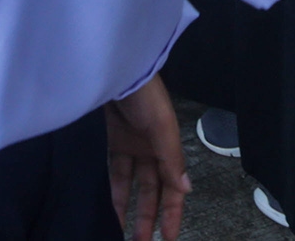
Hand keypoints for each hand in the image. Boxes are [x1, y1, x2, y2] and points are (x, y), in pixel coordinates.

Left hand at [103, 76, 187, 240]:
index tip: (168, 238)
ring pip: (132, 185)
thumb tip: (185, 189)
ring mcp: (131, 145)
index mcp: (168, 146)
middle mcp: (151, 149)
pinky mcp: (112, 140)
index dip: (172, 213)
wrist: (117, 71)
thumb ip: (171, 160)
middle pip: (152, 191)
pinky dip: (113, 190)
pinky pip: (113, 173)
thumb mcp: (162, 128)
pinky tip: (109, 207)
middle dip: (149, 217)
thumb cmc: (145, 95)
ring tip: (123, 233)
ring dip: (129, 208)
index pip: (173, 188)